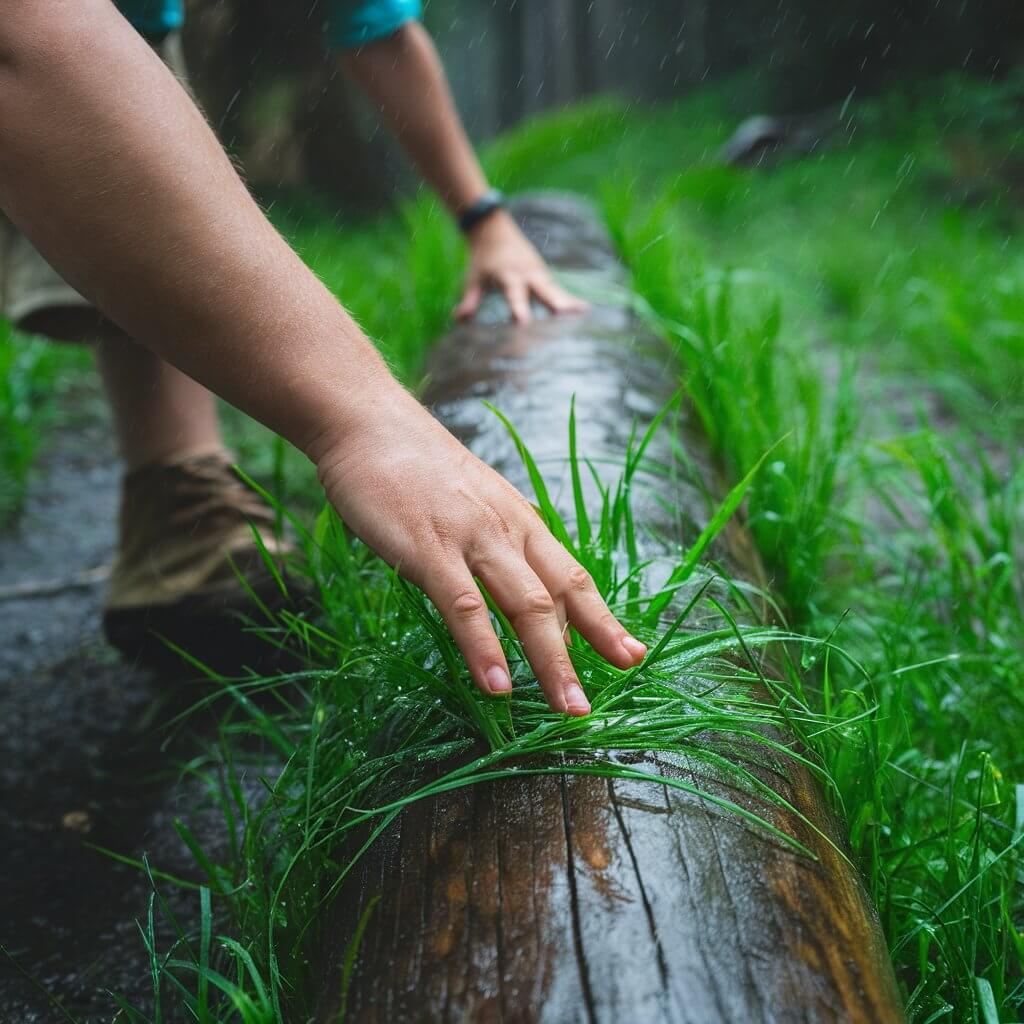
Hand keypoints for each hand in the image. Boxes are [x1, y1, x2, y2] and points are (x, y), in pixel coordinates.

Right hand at [312, 387, 645, 714]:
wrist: (369, 423)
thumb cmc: (417, 470)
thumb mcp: (472, 505)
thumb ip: (495, 545)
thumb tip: (511, 592)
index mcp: (520, 523)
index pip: (574, 578)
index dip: (604, 620)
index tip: (632, 656)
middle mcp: (508, 531)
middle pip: (560, 597)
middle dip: (589, 652)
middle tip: (597, 706)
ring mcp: (471, 538)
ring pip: (524, 605)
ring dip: (550, 661)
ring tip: (568, 708)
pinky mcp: (429, 547)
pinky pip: (463, 605)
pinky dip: (483, 648)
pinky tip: (496, 685)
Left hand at [455, 210, 587, 323]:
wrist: (494, 229)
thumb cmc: (483, 258)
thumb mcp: (473, 277)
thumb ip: (470, 299)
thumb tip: (459, 319)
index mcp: (508, 275)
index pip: (514, 294)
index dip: (519, 308)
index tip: (524, 322)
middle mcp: (527, 273)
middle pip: (542, 290)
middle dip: (554, 302)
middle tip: (565, 315)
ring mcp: (539, 273)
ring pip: (555, 290)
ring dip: (568, 302)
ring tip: (583, 314)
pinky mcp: (545, 276)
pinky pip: (559, 290)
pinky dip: (570, 299)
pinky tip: (585, 310)